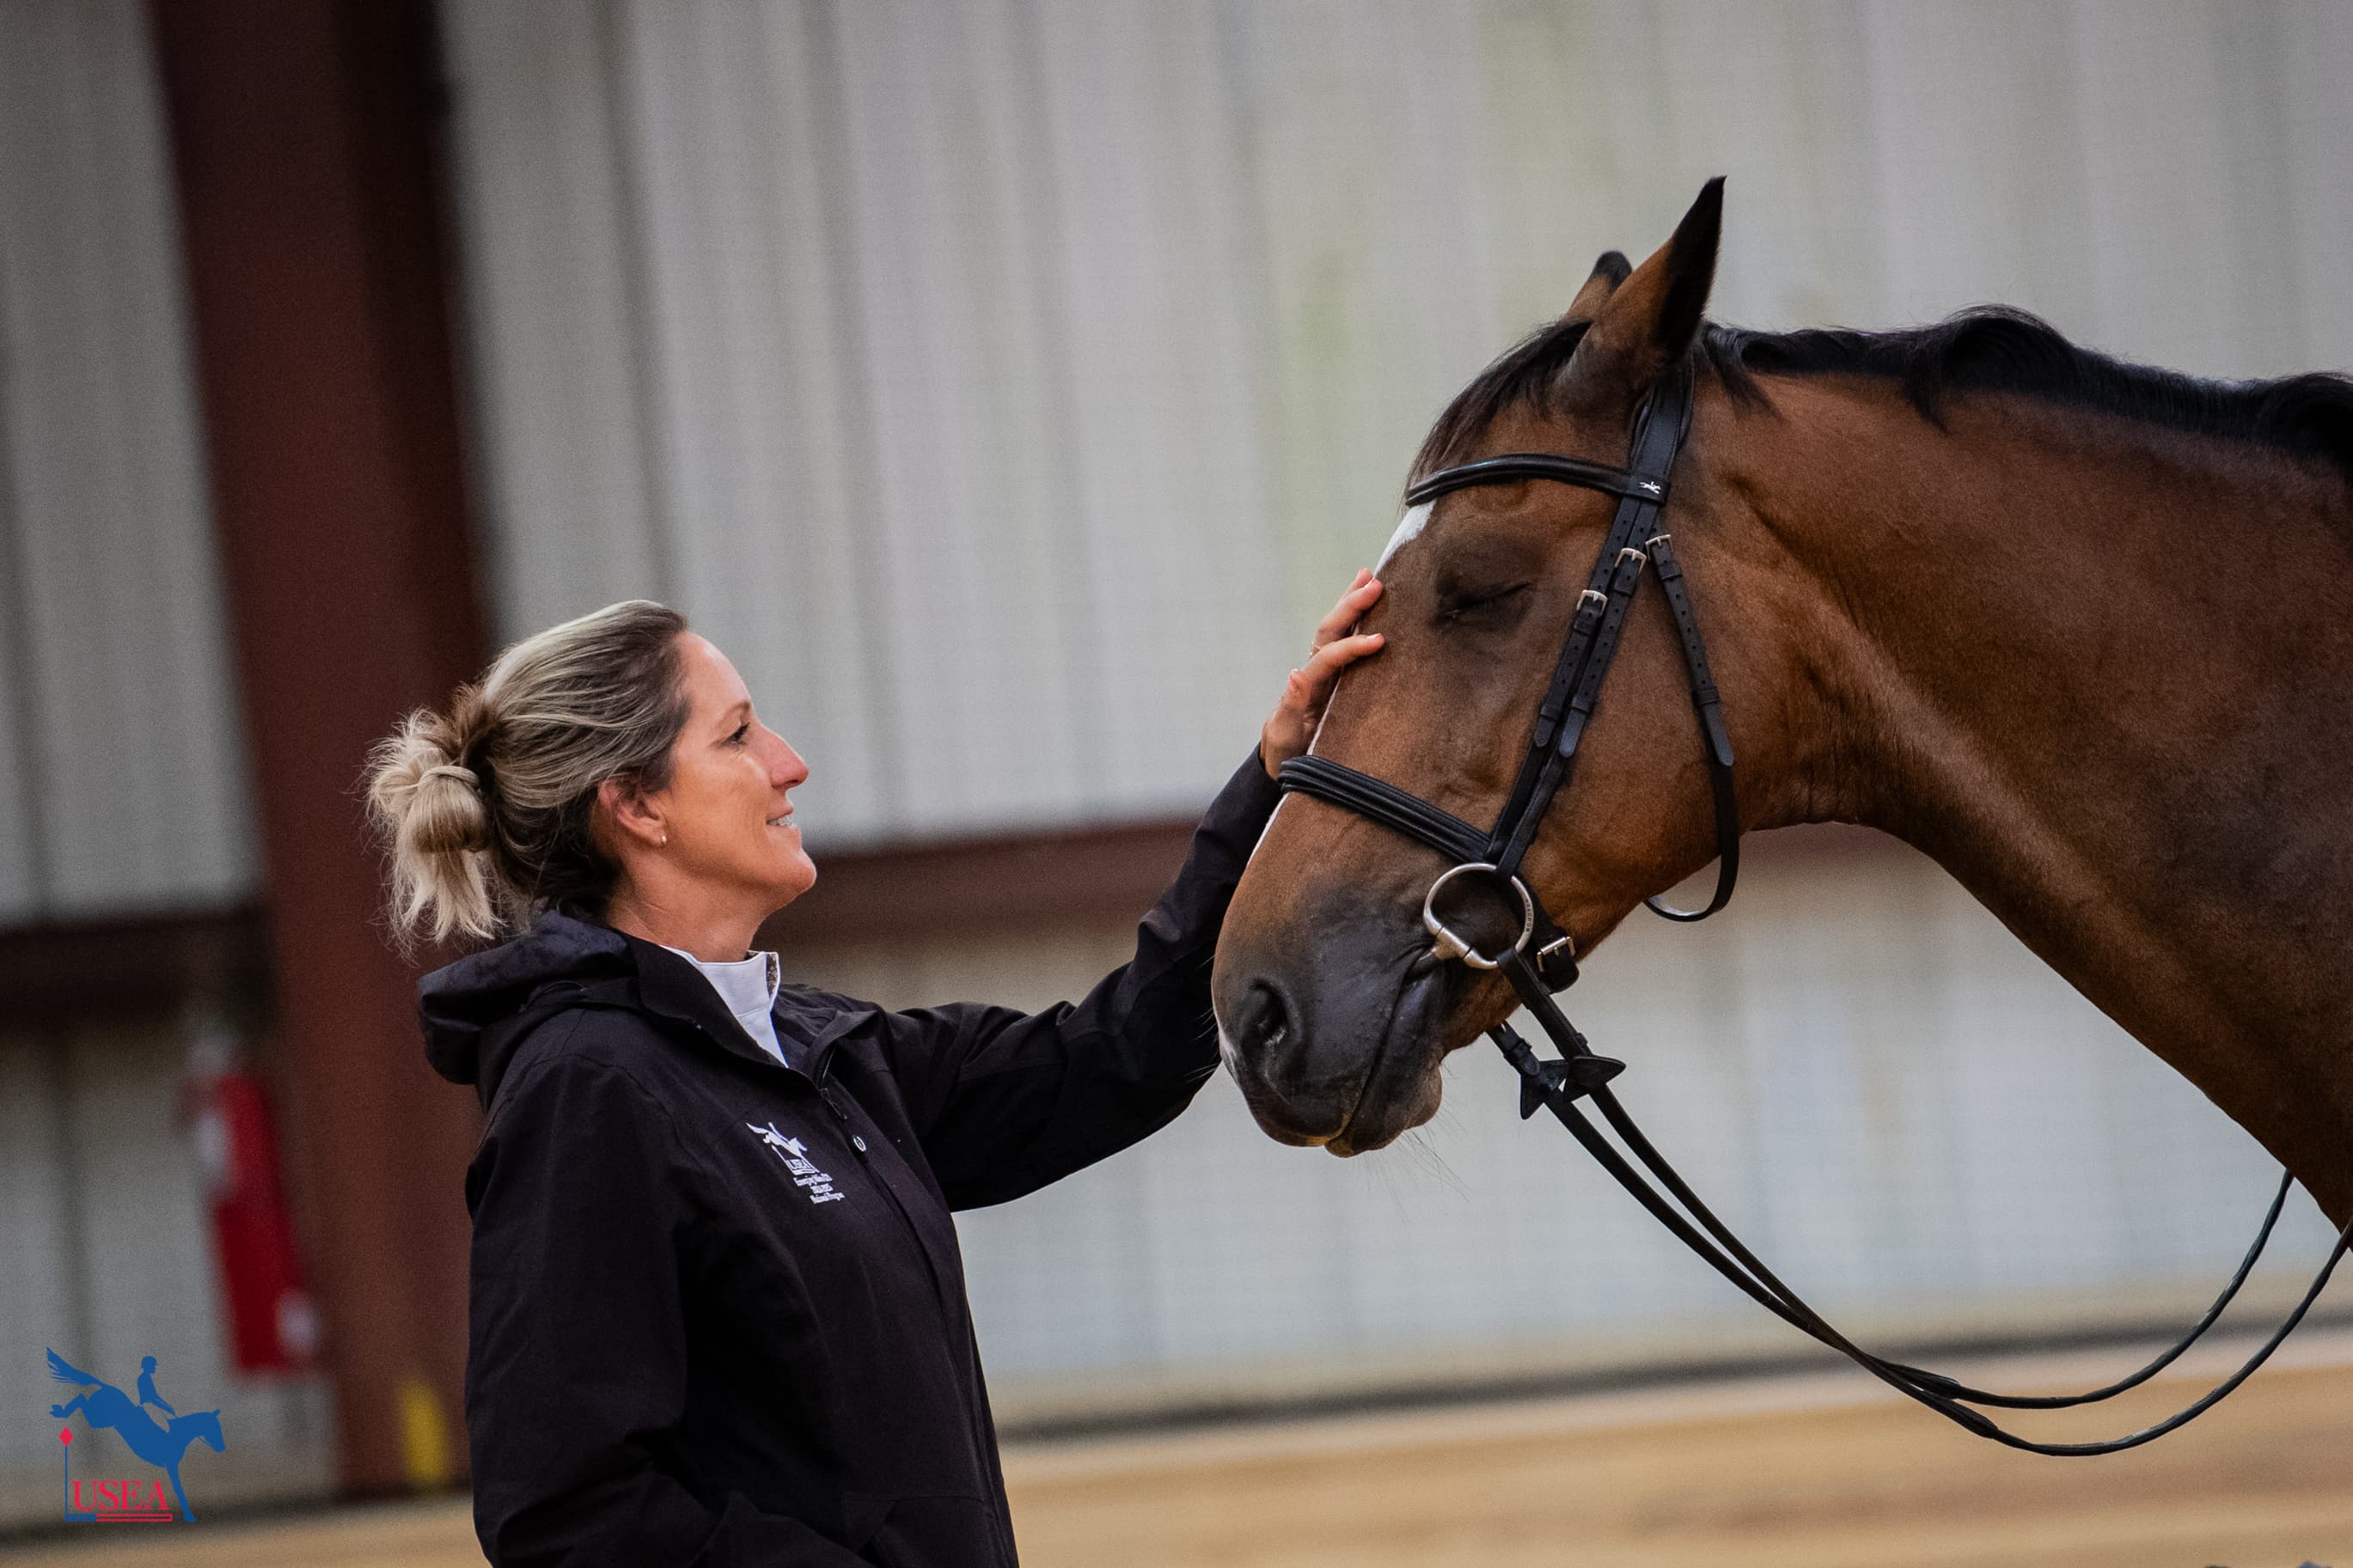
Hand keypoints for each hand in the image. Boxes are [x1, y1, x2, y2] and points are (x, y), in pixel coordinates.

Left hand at [1261, 570, 1385, 779]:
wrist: (1282, 759)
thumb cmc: (1286, 750)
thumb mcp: (1285, 733)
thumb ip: (1289, 706)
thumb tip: (1294, 674)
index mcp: (1308, 685)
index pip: (1329, 658)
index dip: (1351, 647)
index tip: (1379, 641)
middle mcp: (1317, 672)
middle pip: (1331, 630)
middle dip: (1350, 606)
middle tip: (1374, 583)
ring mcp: (1327, 672)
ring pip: (1338, 630)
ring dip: (1351, 603)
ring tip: (1368, 577)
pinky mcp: (1338, 678)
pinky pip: (1347, 642)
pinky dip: (1358, 620)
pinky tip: (1372, 603)